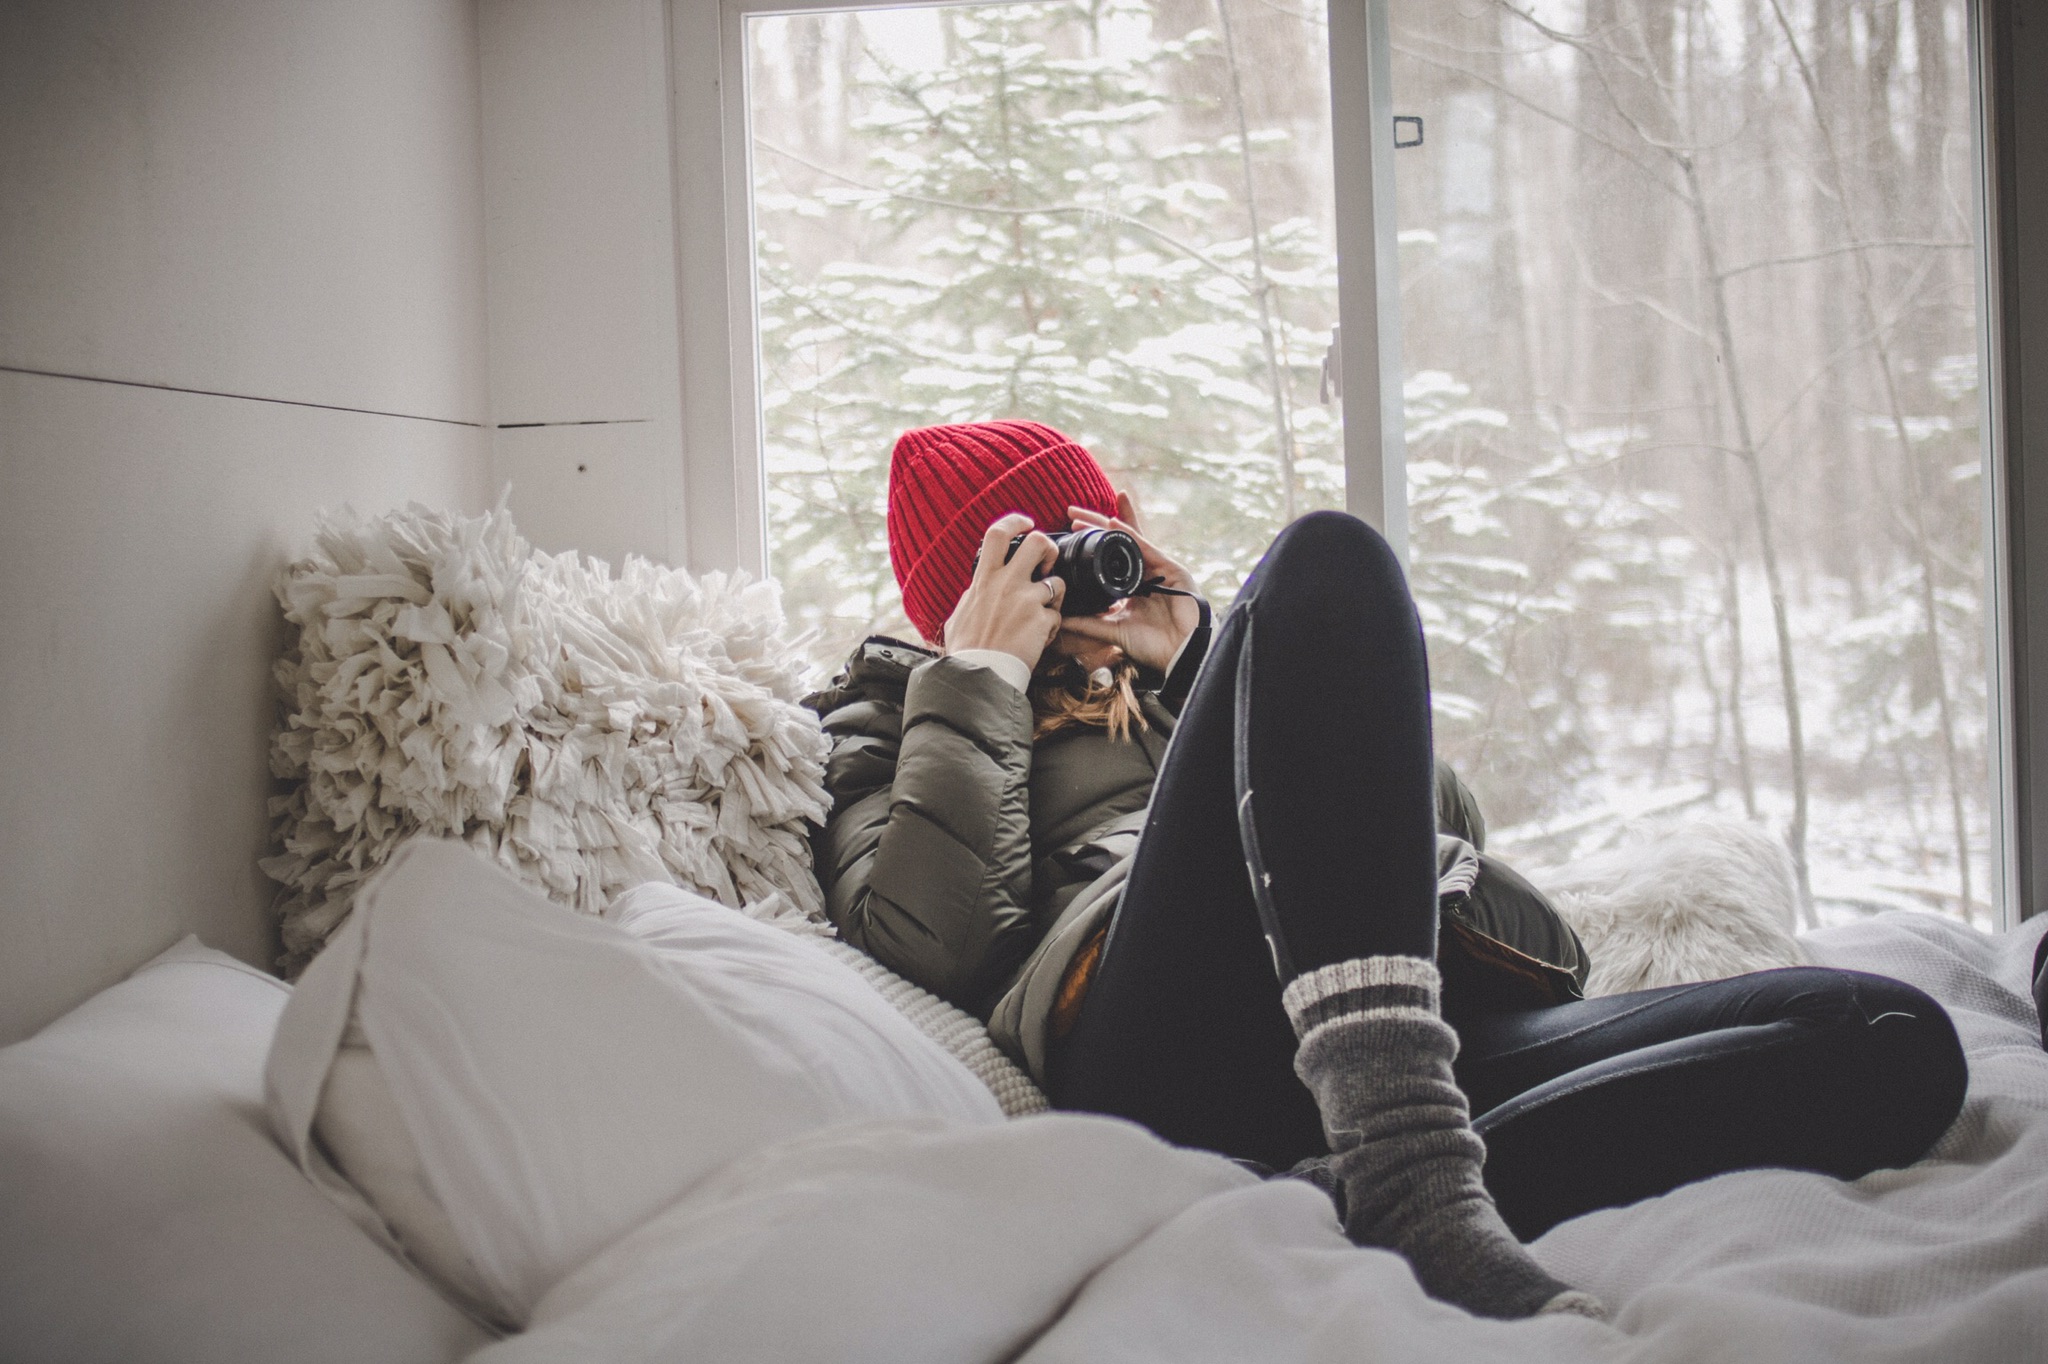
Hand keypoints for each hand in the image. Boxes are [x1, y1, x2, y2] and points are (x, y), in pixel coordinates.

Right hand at [943, 513, 1065, 668]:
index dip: (1015, 521)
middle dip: (1049, 547)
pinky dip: (1051, 627)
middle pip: (1038, 542)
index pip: (998, 534)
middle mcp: (1007, 584)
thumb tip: (973, 590)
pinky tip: (1040, 639)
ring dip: (1055, 594)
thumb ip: (971, 597)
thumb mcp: (959, 615)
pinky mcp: (1041, 621)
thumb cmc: (966, 650)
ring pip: (1057, 580)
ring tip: (1045, 611)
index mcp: (984, 579)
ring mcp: (1026, 601)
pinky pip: (1057, 617)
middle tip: (1047, 562)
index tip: (1027, 523)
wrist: (978, 676)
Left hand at [1057, 490, 1202, 674]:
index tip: (1068, 533)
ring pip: (1129, 538)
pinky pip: (1147, 547)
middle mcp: (1143, 572)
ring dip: (1106, 524)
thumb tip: (1061, 619)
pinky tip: (1114, 523)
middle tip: (1070, 512)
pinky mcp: (1172, 568)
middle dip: (1094, 525)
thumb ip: (1088, 623)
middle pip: (1116, 542)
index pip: (1108, 557)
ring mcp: (1158, 568)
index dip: (1091, 544)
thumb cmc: (1154, 645)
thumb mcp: (1113, 631)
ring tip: (1083, 514)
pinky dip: (1130, 534)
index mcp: (1130, 585)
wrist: (1181, 654)